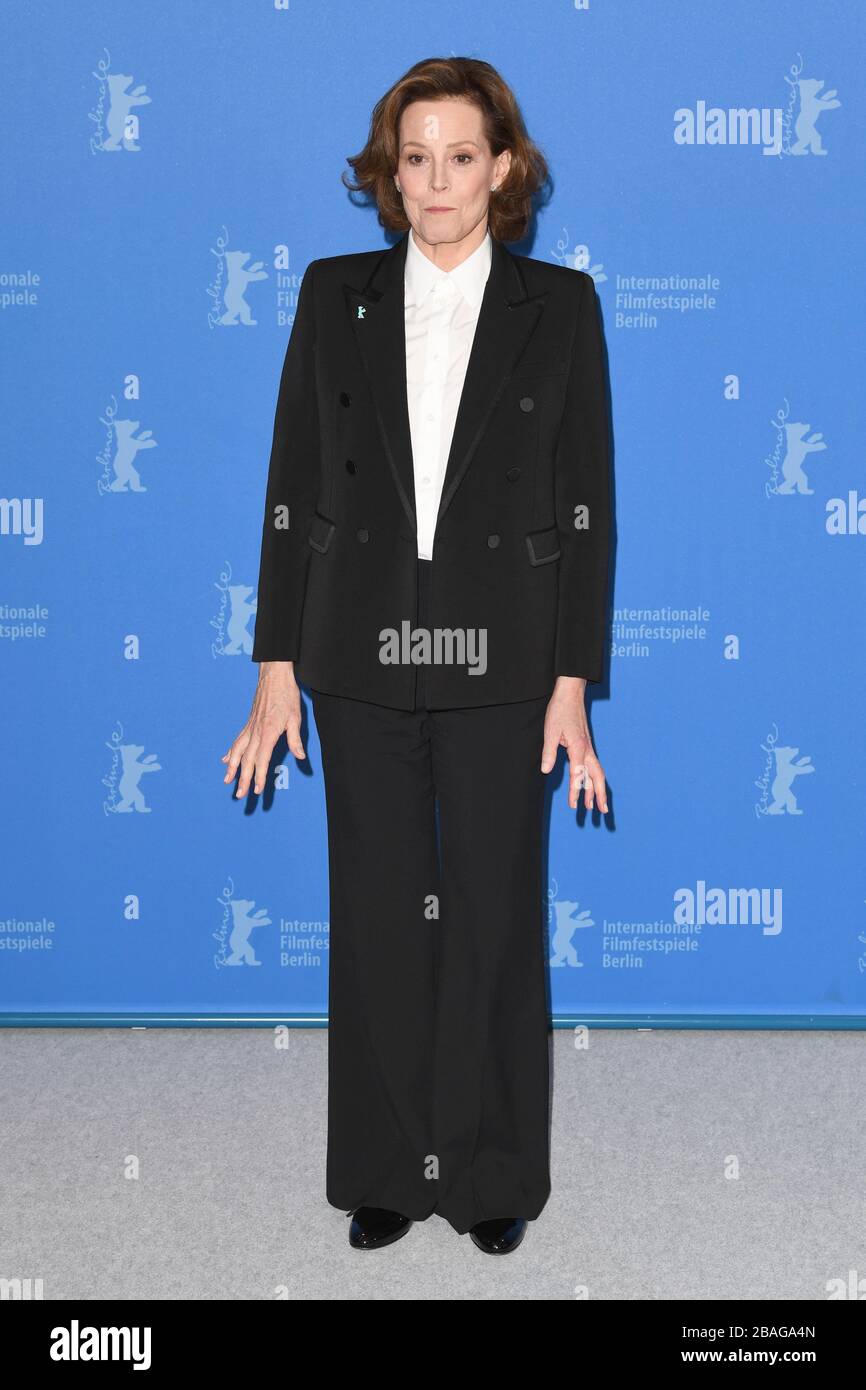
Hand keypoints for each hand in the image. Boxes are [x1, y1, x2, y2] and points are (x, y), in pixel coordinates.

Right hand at [221, 661, 304, 798]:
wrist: (274, 675)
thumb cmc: (286, 695)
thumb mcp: (296, 717)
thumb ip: (295, 739)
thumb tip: (300, 757)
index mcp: (267, 732)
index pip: (261, 760)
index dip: (258, 776)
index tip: (256, 790)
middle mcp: (255, 732)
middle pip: (246, 760)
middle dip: (242, 779)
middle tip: (240, 795)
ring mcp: (250, 727)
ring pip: (237, 751)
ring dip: (232, 768)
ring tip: (227, 781)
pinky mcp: (248, 723)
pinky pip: (237, 741)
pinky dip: (230, 752)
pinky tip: (226, 760)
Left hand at [541, 676, 607, 812]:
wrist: (570, 694)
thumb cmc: (560, 710)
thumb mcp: (550, 731)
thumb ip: (549, 752)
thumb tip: (546, 770)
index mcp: (579, 747)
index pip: (578, 774)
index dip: (575, 790)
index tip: (573, 805)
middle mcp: (587, 750)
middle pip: (597, 776)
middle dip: (600, 795)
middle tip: (601, 812)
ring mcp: (588, 748)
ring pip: (597, 773)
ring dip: (597, 789)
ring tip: (596, 806)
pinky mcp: (586, 746)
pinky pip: (593, 766)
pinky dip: (593, 779)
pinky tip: (591, 786)